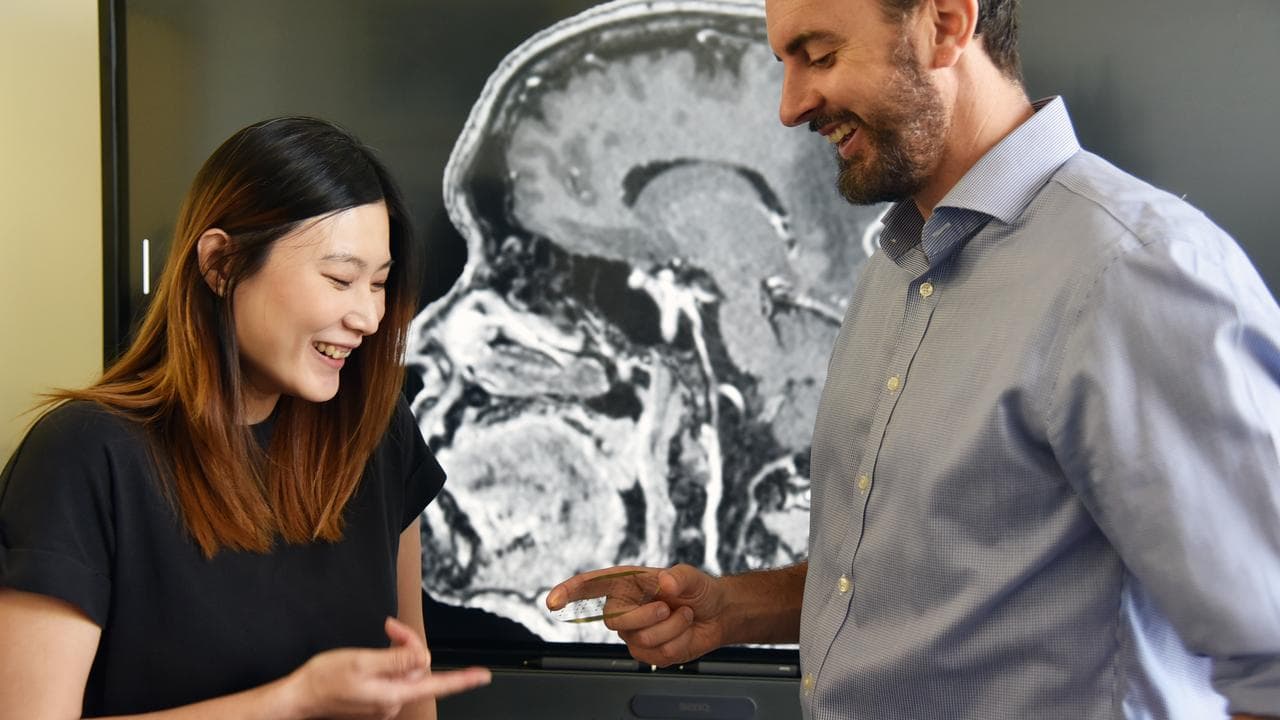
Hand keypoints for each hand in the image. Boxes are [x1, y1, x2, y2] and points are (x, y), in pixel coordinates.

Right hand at [286, 616, 490, 719]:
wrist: (301, 697)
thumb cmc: (324, 679)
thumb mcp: (362, 661)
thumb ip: (396, 660)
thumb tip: (424, 658)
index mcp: (393, 693)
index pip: (436, 684)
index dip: (462, 679)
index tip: (482, 676)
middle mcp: (392, 701)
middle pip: (419, 667)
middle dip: (410, 643)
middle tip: (391, 627)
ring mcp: (384, 702)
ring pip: (406, 670)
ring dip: (398, 650)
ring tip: (383, 635)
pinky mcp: (376, 699)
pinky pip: (394, 676)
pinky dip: (388, 660)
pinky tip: (372, 655)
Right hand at [547, 564, 727, 666]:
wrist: (716, 614)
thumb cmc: (697, 590)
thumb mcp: (692, 576)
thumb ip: (679, 576)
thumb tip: (664, 583)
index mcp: (626, 583)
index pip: (589, 587)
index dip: (568, 592)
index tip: (553, 600)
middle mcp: (624, 608)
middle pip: (614, 620)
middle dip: (647, 615)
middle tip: (669, 606)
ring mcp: (633, 633)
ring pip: (641, 638)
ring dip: (671, 627)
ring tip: (683, 615)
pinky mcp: (646, 653)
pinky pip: (658, 653)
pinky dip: (679, 642)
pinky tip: (683, 632)